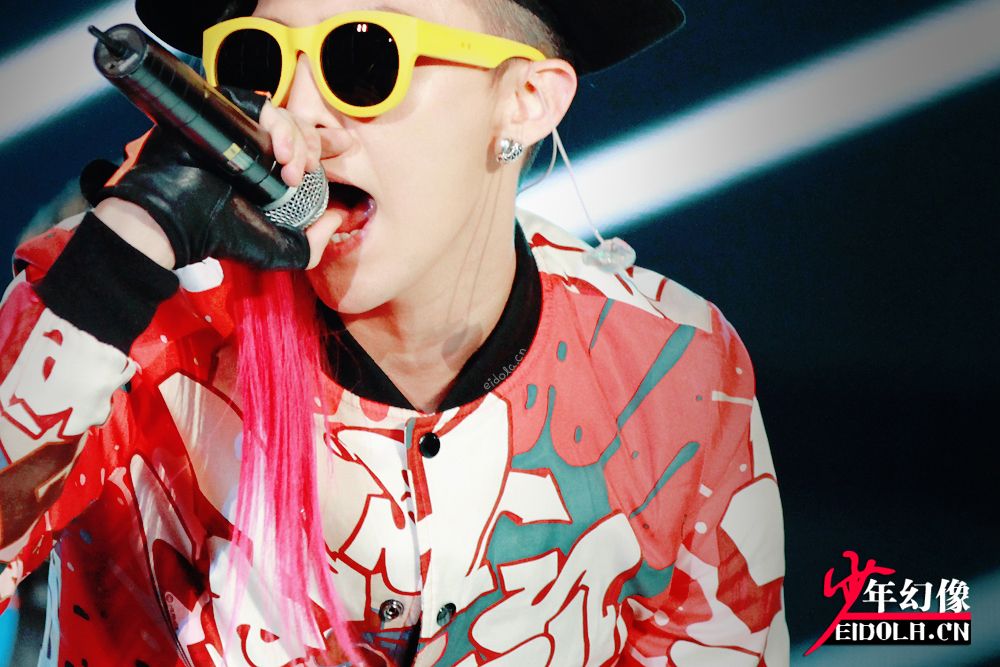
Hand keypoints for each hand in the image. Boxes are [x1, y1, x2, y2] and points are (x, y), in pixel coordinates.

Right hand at [85, 88, 338, 269]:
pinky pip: (256, 103)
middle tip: (303, 172)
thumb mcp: (280, 251)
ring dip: (295, 139)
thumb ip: (314, 245)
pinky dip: (275, 122)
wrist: (177, 221)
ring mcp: (237, 130)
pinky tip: (278, 149)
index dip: (323, 147)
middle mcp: (255, 149)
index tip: (335, 155)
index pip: (305, 149)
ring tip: (289, 167)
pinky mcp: (220, 114)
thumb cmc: (223, 237)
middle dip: (310, 147)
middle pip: (298, 129)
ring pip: (282, 115)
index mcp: (270, 174)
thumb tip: (338, 218)